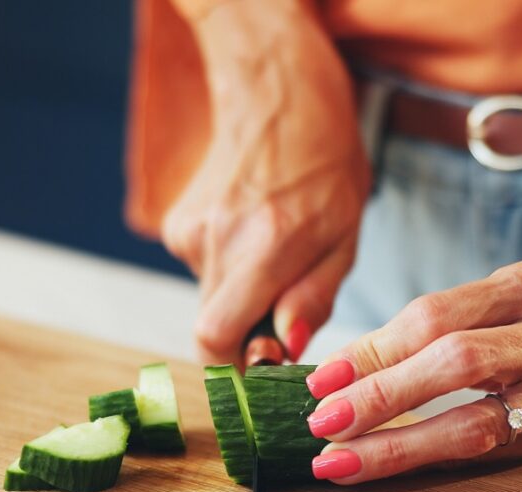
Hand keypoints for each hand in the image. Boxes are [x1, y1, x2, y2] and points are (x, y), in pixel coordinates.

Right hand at [163, 0, 369, 365]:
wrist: (278, 95)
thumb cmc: (325, 166)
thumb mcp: (344, 236)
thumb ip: (313, 296)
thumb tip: (286, 349)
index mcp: (264, 245)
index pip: (215, 340)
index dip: (237, 367)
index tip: (268, 364)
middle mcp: (217, 240)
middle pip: (212, 329)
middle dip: (250, 335)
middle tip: (287, 308)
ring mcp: (189, 231)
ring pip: (212, 301)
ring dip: (245, 297)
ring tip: (277, 253)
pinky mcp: (177, 226)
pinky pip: (206, 273)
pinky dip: (232, 270)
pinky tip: (255, 234)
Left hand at [302, 259, 521, 483]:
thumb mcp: (512, 292)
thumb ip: (445, 323)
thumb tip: (350, 368)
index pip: (437, 316)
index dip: (373, 349)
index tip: (323, 380)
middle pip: (453, 364)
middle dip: (379, 397)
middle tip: (322, 423)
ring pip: (476, 424)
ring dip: (399, 447)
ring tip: (341, 462)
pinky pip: (494, 454)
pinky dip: (437, 462)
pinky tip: (395, 470)